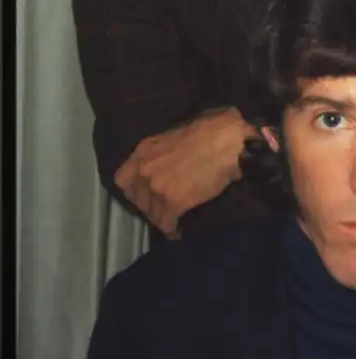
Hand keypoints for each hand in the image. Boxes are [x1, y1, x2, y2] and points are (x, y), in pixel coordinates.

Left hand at [114, 107, 257, 237]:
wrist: (230, 140)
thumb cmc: (212, 127)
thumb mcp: (177, 131)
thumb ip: (164, 148)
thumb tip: (170, 157)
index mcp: (144, 150)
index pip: (123, 179)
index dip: (135, 188)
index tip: (146, 191)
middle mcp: (145, 170)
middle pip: (137, 199)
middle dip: (150, 204)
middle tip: (164, 205)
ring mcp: (157, 188)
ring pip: (151, 214)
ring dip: (162, 217)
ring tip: (174, 218)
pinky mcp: (174, 203)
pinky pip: (167, 224)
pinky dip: (174, 229)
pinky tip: (180, 230)